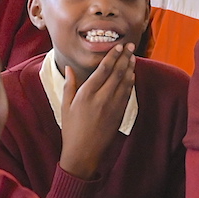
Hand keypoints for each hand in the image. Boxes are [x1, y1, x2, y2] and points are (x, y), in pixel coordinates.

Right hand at [58, 44, 135, 179]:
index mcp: (87, 94)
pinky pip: (127, 93)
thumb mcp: (65, 106)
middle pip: (117, 73)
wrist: (84, 152)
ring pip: (125, 82)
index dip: (113, 56)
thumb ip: (69, 85)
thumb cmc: (71, 129)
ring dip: (130, 68)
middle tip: (130, 46)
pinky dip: (130, 82)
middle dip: (125, 57)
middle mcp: (102, 98)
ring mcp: (113, 106)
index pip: (103, 69)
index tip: (118, 46)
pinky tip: (131, 74)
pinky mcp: (119, 114)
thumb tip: (69, 68)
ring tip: (133, 56)